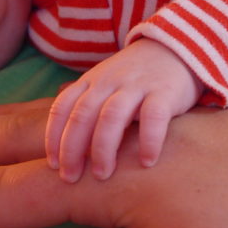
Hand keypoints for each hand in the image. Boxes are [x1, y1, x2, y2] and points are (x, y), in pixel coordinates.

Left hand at [46, 38, 202, 180]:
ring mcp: (136, 85)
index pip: (62, 107)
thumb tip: (61, 146)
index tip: (52, 165)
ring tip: (102, 175)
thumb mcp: (105, 85)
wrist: (175, 50)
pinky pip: (153, 117)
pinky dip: (148, 141)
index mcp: (91, 82)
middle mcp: (109, 82)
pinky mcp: (164, 92)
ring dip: (103, 148)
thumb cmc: (135, 78)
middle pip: (83, 114)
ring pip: (112, 116)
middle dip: (72, 149)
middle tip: (70, 178)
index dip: (53, 137)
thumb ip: (86, 107)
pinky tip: (146, 162)